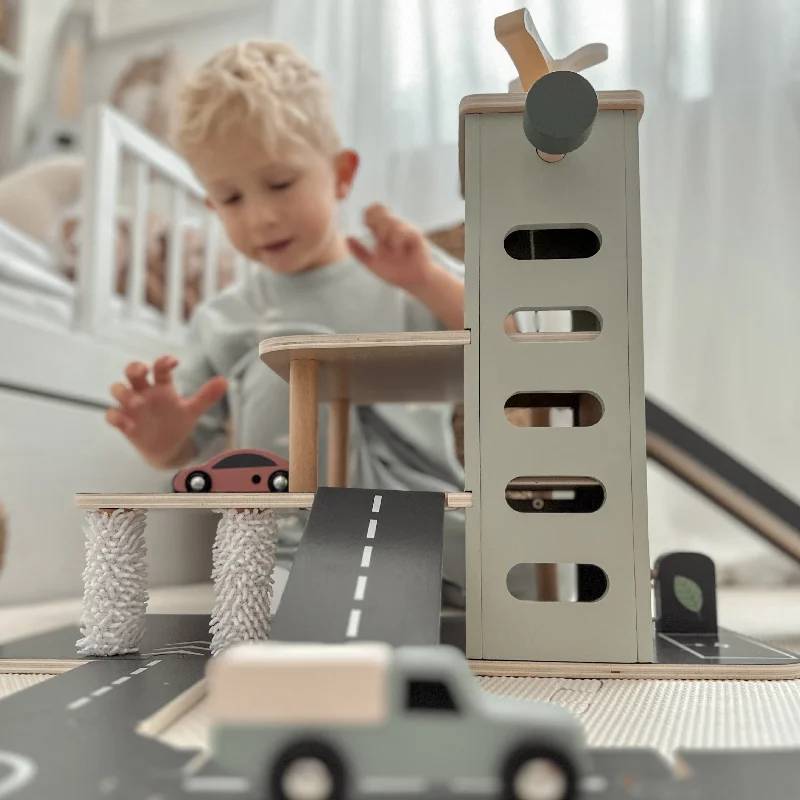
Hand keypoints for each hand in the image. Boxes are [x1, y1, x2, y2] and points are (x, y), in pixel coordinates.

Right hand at [106, 355, 226, 469]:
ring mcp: (132, 407)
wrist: (167, 448)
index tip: (174, 362)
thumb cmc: (177, 423)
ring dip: (124, 393)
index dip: (164, 361)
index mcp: (162, 386)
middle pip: (132, 371)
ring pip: (117, 389)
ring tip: (138, 404)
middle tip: (143, 371)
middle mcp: (145, 392)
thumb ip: (206, 396)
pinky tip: (128, 425)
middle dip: (134, 367)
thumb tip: (225, 381)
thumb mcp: (193, 410)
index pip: (160, 367)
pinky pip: (112, 415)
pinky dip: (116, 417)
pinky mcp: (124, 423)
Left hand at [347, 204, 433, 290]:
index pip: (375, 209)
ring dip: (386, 236)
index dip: (368, 213)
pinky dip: (397, 242)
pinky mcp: (416, 235)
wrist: (412, 283)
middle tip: (379, 241)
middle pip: (382, 211)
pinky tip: (399, 252)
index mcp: (383, 231)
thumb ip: (359, 252)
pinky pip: (403, 231)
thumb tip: (347, 238)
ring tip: (391, 251)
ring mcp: (406, 230)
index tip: (365, 225)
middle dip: (376, 224)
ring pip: (391, 221)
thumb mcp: (372, 263)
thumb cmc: (395, 272)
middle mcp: (395, 227)